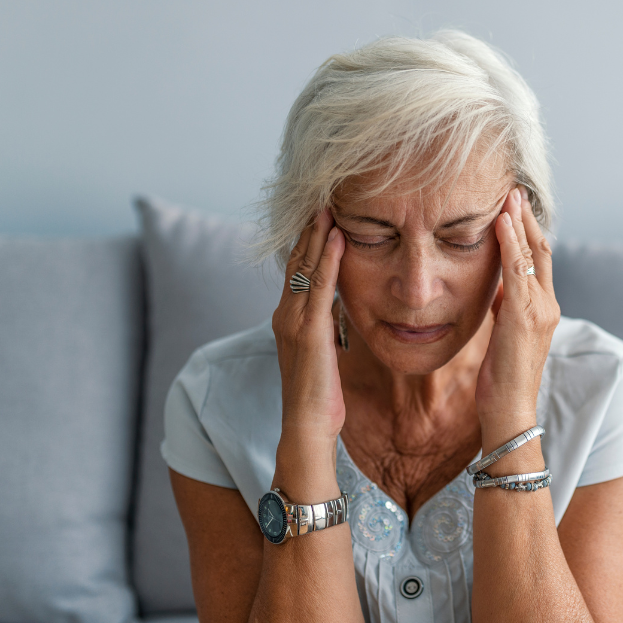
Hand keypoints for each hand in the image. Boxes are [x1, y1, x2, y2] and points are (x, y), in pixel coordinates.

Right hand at [271, 209, 346, 443]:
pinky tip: (337, 236)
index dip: (308, 241)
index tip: (321, 215)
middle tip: (323, 197)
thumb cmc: (320, 395)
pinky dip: (328, 259)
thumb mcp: (323, 352)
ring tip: (329, 205)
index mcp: (289, 319)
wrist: (307, 425)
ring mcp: (293, 321)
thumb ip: (324, 326)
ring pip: (305, 267)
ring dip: (318, 234)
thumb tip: (334, 307)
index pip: (297, 270)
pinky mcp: (308, 331)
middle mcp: (285, 314)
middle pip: (297, 261)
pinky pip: (320, 286)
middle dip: (310, 229)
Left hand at [475, 186, 559, 444]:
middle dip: (528, 218)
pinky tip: (501, 222)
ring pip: (533, 255)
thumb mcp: (503, 335)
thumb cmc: (501, 379)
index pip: (539, 261)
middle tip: (514, 190)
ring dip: (520, 222)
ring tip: (508, 195)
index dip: (528, 232)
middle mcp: (547, 305)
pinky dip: (511, 243)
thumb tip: (496, 287)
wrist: (509, 412)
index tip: (514, 207)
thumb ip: (504, 308)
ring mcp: (540, 310)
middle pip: (542, 250)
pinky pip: (518, 270)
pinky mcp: (525, 316)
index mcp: (542, 309)